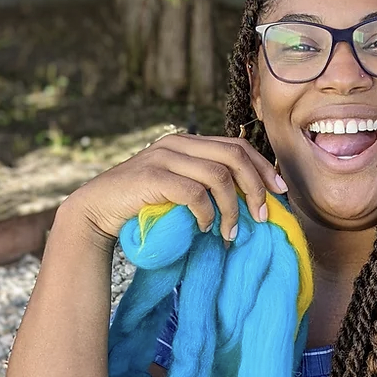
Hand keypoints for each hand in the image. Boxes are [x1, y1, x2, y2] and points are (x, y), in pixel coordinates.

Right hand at [61, 132, 286, 244]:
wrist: (96, 211)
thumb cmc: (143, 205)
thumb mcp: (179, 188)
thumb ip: (205, 184)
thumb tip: (251, 200)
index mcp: (188, 142)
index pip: (237, 146)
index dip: (263, 168)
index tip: (280, 192)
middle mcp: (177, 143)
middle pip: (235, 156)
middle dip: (256, 188)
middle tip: (263, 217)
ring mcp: (163, 157)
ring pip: (218, 176)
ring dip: (232, 209)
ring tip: (230, 234)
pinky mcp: (152, 177)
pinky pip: (194, 193)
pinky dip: (206, 214)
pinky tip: (204, 229)